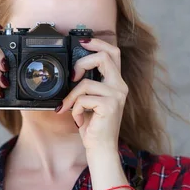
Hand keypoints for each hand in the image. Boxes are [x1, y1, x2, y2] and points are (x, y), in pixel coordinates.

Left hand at [56, 38, 127, 152]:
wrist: (100, 147)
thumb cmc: (94, 125)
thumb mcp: (90, 100)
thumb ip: (87, 84)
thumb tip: (72, 71)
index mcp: (116, 82)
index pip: (113, 53)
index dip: (98, 43)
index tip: (83, 41)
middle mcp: (120, 86)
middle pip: (104, 57)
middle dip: (83, 61)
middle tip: (72, 76)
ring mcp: (116, 96)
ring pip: (85, 83)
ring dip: (71, 97)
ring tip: (69, 108)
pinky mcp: (109, 106)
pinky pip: (82, 99)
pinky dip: (75, 109)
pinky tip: (80, 119)